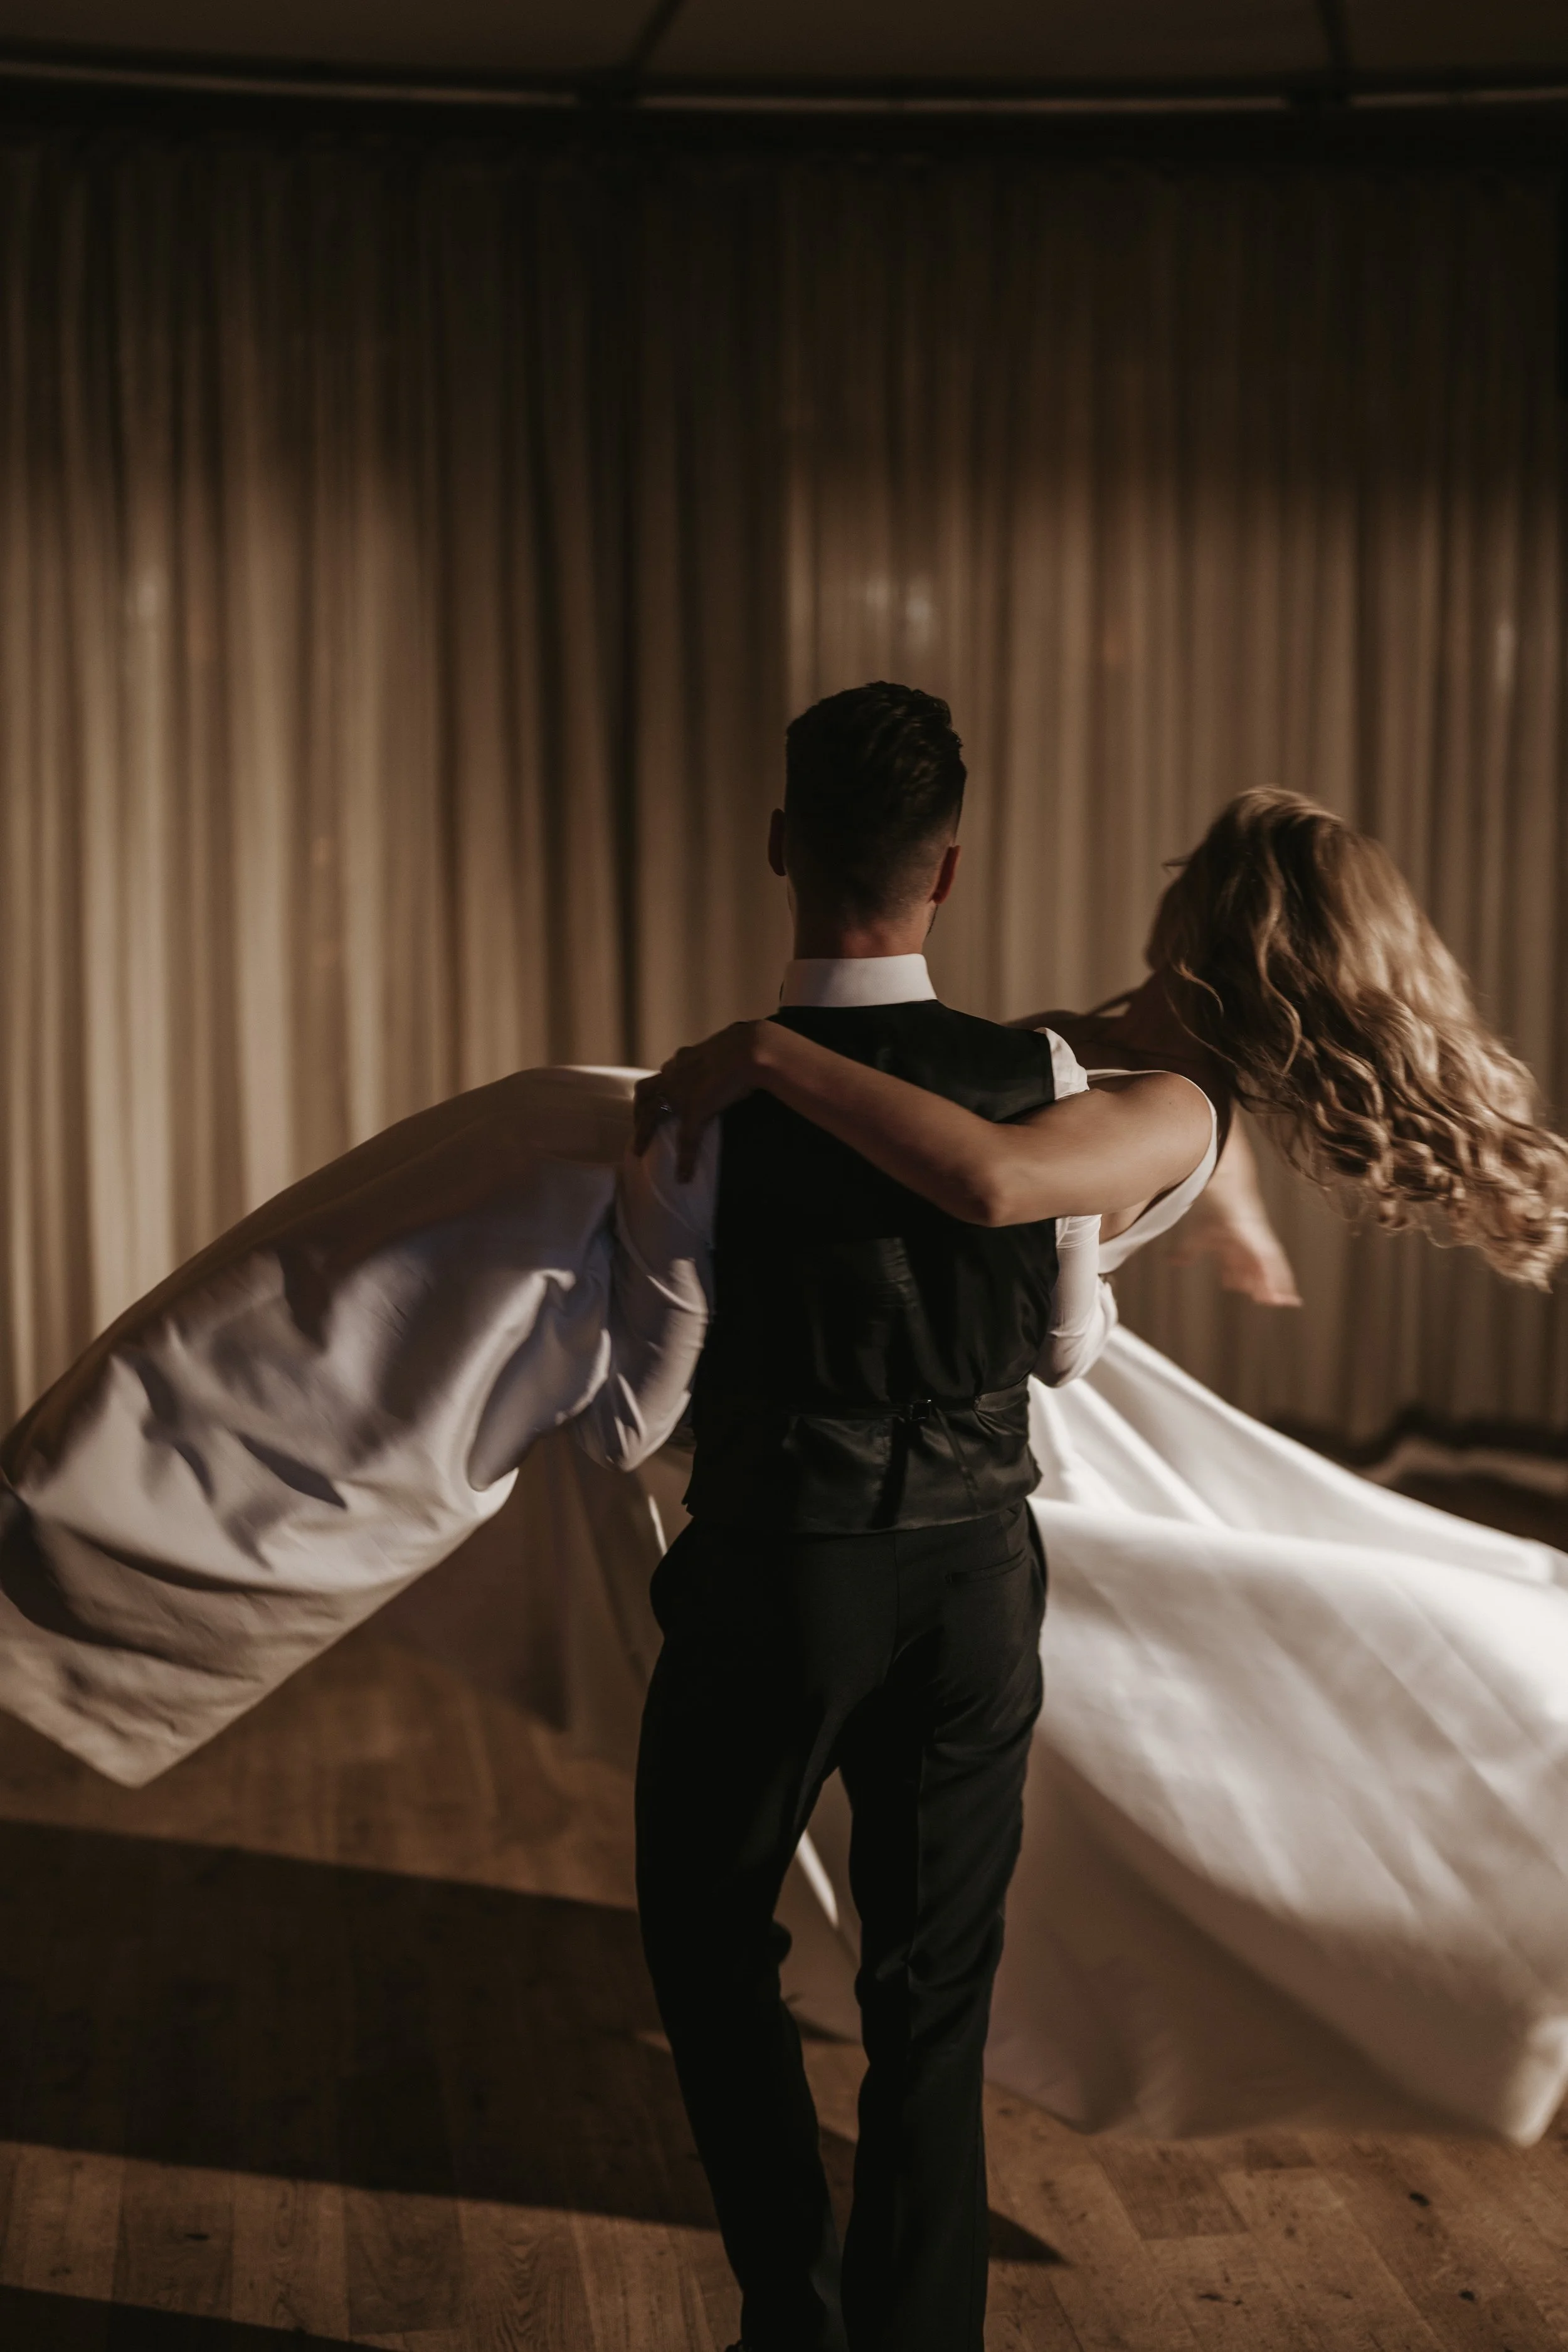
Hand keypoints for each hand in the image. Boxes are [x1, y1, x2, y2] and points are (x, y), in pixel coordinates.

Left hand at [633, 1020, 766, 1177]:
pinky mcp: (694, 1111)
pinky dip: (684, 1160)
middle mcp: (674, 1073)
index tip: (657, 1097)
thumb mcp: (726, 1046)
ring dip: (643, 1132)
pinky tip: (684, 1176)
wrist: (749, 1049)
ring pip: (652, 1114)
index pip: (662, 1074)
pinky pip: (685, 1140)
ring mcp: (680, 1093)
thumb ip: (720, 1056)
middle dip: (638, 1109)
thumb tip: (732, 1056)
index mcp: (683, 1058)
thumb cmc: (747, 1045)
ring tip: (640, 1149)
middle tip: (638, 1125)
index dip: (657, 1088)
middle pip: (645, 1092)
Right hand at [1166, 1195, 1302, 1305]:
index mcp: (1231, 1243)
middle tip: (1263, 1301)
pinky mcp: (1266, 1246)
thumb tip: (1170, 1261)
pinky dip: (1281, 1282)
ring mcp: (1259, 1246)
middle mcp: (1248, 1245)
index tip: (1232, 1286)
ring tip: (1279, 1302)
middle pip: (1254, 1268)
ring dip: (1274, 1287)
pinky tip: (1285, 1293)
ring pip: (1269, 1271)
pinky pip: (1277, 1269)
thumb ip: (1185, 1252)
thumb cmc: (1212, 1211)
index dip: (1235, 1275)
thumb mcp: (1196, 1238)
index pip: (1234, 1262)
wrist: (1223, 1194)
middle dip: (1259, 1284)